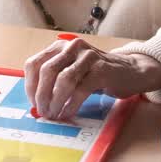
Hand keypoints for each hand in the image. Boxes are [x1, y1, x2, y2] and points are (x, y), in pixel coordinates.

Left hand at [23, 38, 160, 121]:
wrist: (130, 71)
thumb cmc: (96, 75)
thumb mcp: (71, 72)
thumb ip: (53, 82)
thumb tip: (36, 104)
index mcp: (59, 47)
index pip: (34, 64)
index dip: (30, 86)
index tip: (33, 103)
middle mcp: (71, 47)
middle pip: (47, 71)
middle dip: (41, 95)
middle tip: (43, 111)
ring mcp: (87, 56)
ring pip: (63, 80)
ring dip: (55, 101)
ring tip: (54, 114)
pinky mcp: (102, 69)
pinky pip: (81, 89)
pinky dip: (71, 104)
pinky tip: (68, 113)